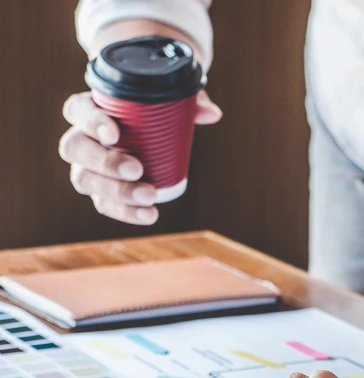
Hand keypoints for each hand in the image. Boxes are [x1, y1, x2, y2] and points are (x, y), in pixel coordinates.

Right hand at [58, 89, 221, 224]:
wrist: (150, 134)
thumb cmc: (153, 111)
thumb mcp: (171, 99)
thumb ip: (190, 100)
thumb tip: (211, 114)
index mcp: (89, 108)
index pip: (77, 110)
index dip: (91, 122)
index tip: (114, 134)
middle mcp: (81, 138)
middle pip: (75, 149)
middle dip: (105, 162)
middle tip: (137, 169)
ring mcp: (87, 167)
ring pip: (85, 180)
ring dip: (116, 191)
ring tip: (149, 196)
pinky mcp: (100, 191)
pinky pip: (104, 203)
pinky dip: (126, 212)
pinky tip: (149, 215)